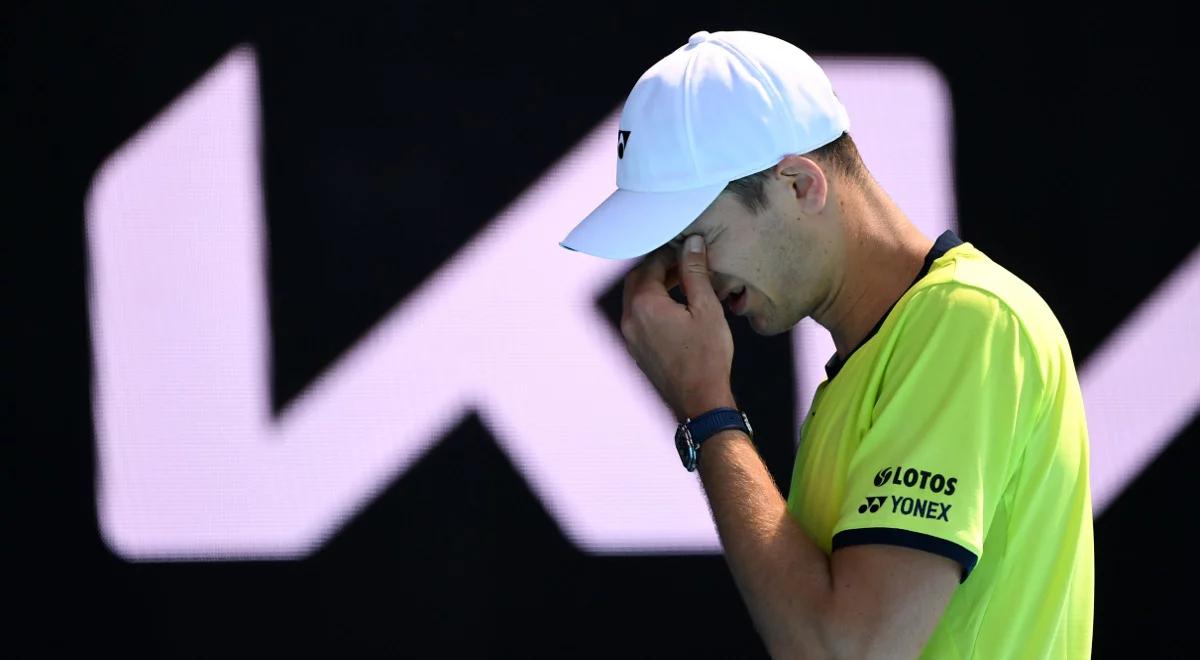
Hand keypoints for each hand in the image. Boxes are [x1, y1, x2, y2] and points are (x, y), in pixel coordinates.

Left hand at [621, 235, 735, 419]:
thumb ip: (695, 272)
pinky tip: (676, 307)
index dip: (669, 252)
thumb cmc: (707, 357)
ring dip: (656, 286)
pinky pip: (639, 317)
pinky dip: (653, 304)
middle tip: (685, 262)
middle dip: (659, 267)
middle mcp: (629, 318)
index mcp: (644, 304)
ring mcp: (630, 336)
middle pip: (637, 280)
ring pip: (636, 298)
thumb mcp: (706, 308)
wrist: (700, 402)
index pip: (650, 264)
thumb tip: (691, 243)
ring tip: (684, 282)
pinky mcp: (636, 349)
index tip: (688, 249)